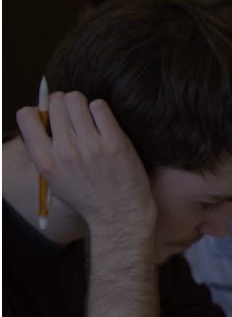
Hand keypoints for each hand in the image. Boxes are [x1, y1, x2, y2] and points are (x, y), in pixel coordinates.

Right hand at [15, 91, 154, 234]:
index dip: (40, 110)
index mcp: (44, 160)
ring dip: (83, 105)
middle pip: (56, 102)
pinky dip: (101, 110)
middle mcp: (64, 151)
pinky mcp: (115, 142)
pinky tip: (105, 124)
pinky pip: (100, 106)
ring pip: (76, 99)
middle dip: (65, 104)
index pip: (26, 115)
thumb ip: (45, 150)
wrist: (120, 216)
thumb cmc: (87, 198)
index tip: (52, 116)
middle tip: (76, 116)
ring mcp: (90, 146)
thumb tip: (42, 114)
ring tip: (91, 120)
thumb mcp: (54, 179)